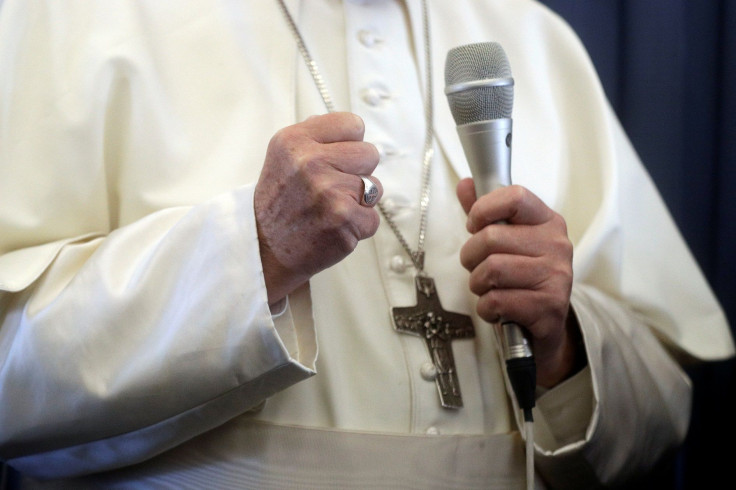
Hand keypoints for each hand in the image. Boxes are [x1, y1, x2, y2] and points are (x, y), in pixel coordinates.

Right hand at [255, 113, 381, 305]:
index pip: (352, 124)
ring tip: (330, 209)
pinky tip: (334, 228)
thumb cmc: (279, 204)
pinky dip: (359, 226)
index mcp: (295, 140)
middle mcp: (310, 162)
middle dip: (358, 172)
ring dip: (359, 201)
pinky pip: (374, 217)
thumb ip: (315, 136)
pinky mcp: (344, 220)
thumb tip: (351, 126)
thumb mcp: (283, 157)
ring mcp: (328, 191)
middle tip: (332, 189)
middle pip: (370, 153)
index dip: (349, 144)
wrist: (264, 250)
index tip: (335, 160)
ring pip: (375, 186)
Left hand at [456, 179, 577, 387]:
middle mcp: (557, 245)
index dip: (483, 208)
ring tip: (488, 289)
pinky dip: (486, 308)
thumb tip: (466, 183)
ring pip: (491, 270)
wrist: (545, 326)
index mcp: (548, 222)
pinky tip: (497, 309)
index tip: (474, 225)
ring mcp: (556, 276)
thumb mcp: (507, 242)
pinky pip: (496, 300)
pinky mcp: (549, 307)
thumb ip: (486, 214)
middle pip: (491, 238)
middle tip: (477, 267)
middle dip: (471, 257)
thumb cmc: (522, 278)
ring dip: (477, 285)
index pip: (515, 196)